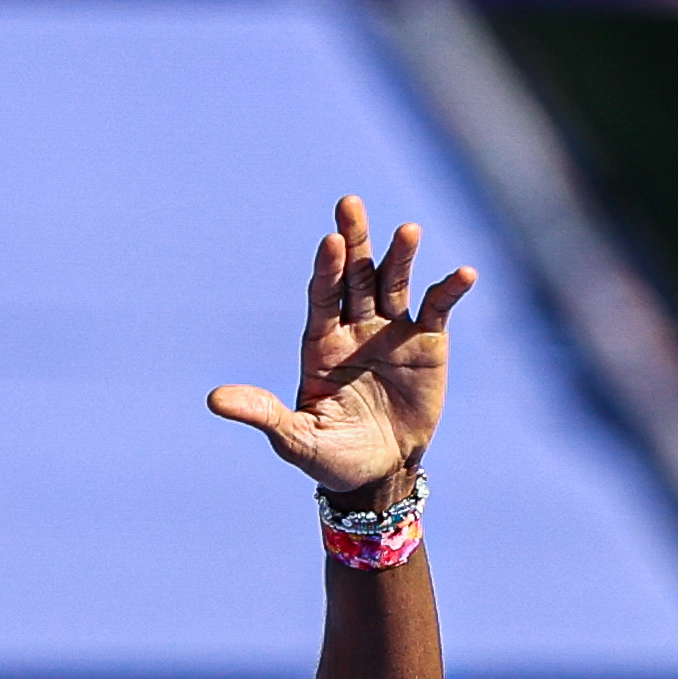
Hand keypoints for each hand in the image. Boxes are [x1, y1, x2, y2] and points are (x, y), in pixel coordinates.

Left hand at [208, 195, 475, 504]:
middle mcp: (354, 328)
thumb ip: (262, 415)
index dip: (326, 270)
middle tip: (348, 205)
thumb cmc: (330, 457)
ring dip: (400, 256)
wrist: (378, 473)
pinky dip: (449, 290)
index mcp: (320, 344)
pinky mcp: (426, 342)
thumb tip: (214, 400)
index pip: (322, 297)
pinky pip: (437, 308)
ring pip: (394, 283)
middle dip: (354, 242)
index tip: (329, 242)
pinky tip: (463, 274)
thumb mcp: (294, 439)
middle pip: (354, 275)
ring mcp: (391, 330)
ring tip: (408, 230)